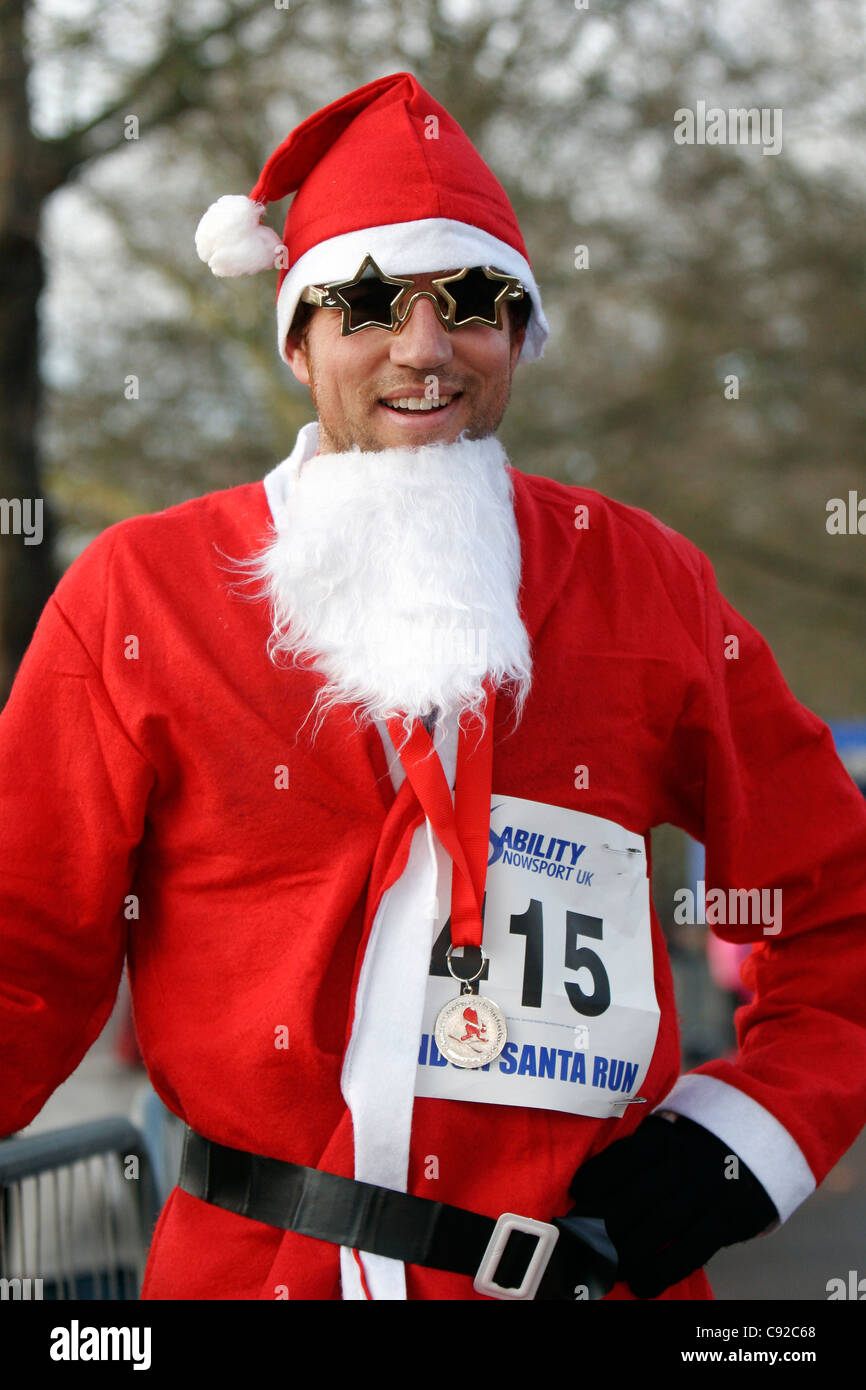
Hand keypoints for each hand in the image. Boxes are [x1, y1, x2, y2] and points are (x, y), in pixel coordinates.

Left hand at [567, 1113, 778, 1297]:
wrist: (764, 1139)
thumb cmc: (696, 1145)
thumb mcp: (669, 1133)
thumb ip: (636, 1153)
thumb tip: (586, 1190)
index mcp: (665, 1136)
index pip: (624, 1157)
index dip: (597, 1178)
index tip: (576, 1197)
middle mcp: (684, 1160)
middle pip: (637, 1195)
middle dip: (603, 1224)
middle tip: (580, 1247)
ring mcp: (708, 1189)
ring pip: (661, 1224)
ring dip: (628, 1252)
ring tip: (606, 1270)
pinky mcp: (729, 1217)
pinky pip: (693, 1247)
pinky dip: (664, 1269)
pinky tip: (642, 1284)